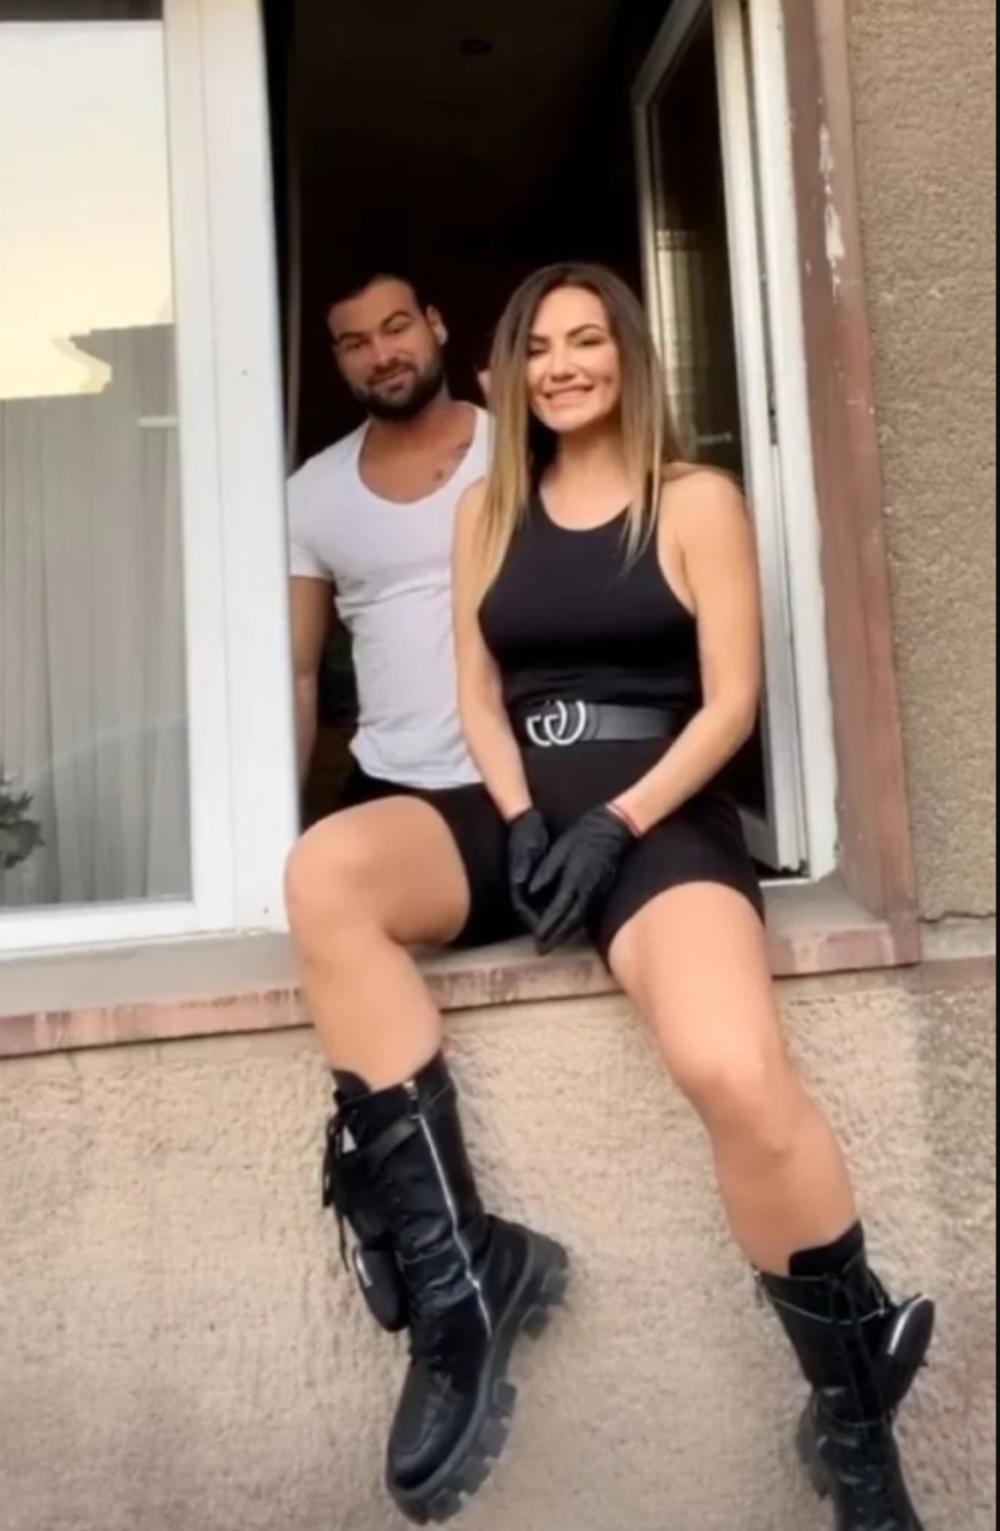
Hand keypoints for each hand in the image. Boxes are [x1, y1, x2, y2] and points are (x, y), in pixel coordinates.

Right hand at [507, 808, 551, 934]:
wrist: (525, 820)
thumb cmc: (526, 832)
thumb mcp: (525, 845)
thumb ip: (523, 864)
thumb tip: (519, 882)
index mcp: (519, 879)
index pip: (524, 909)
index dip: (535, 924)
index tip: (543, 935)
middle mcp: (522, 885)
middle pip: (531, 915)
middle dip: (542, 930)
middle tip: (551, 945)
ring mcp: (528, 884)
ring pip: (539, 909)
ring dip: (549, 923)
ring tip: (561, 936)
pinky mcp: (537, 880)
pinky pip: (546, 900)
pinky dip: (554, 910)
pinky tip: (567, 915)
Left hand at [528, 805, 636, 954]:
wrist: (611, 829)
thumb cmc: (581, 837)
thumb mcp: (559, 851)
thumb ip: (545, 872)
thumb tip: (530, 892)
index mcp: (574, 879)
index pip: (559, 910)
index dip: (547, 927)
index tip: (537, 940)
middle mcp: (588, 890)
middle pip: (571, 921)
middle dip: (556, 937)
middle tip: (542, 950)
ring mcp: (598, 892)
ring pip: (580, 919)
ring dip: (566, 934)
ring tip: (552, 943)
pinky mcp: (602, 891)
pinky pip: (587, 912)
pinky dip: (575, 923)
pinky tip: (568, 928)